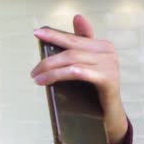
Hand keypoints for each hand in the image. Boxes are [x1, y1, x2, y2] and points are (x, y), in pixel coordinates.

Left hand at [31, 14, 128, 143]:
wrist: (110, 115)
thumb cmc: (94, 92)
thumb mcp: (83, 71)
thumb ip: (75, 54)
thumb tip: (68, 28)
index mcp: (102, 46)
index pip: (73, 38)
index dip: (54, 35)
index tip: (36, 33)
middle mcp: (108, 52)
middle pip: (70, 50)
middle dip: (48, 60)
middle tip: (33, 71)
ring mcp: (109, 64)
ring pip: (71, 61)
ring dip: (49, 70)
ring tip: (36, 79)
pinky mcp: (107, 78)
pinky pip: (78, 72)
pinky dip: (59, 75)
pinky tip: (46, 81)